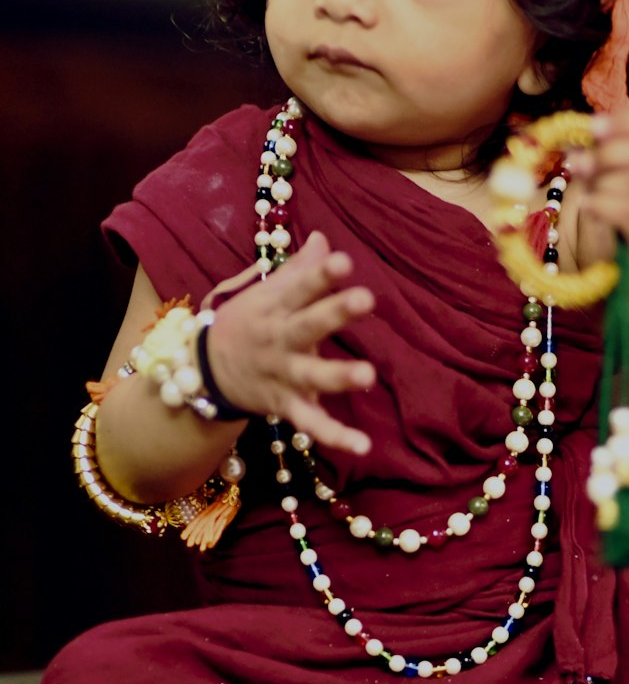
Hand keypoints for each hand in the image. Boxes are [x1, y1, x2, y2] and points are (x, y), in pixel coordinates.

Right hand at [203, 231, 375, 453]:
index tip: (343, 260)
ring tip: (369, 375)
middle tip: (366, 298)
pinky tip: (364, 445)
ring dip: (338, 376)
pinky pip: (310, 423)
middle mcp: (278, 339)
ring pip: (311, 376)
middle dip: (335, 312)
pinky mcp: (285, 405)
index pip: (298, 285)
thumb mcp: (265, 293)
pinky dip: (335, 436)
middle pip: (307, 324)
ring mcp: (281, 374)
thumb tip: (324, 238)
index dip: (320, 274)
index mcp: (274, 306)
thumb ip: (299, 270)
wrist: (204, 372)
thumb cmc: (247, 322)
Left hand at [569, 106, 628, 264]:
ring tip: (582, 183)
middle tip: (579, 160)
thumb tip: (572, 146)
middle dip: (610, 154)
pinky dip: (606, 206)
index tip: (592, 126)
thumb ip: (600, 149)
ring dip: (605, 181)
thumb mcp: (619, 162)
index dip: (621, 123)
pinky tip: (586, 204)